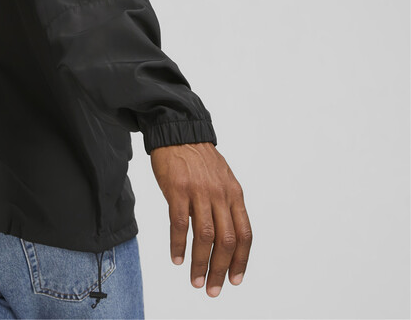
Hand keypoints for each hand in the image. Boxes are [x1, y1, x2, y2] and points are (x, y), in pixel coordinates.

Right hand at [149, 141, 251, 297]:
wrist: (178, 131)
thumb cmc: (197, 157)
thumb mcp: (221, 178)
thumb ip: (225, 204)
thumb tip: (224, 235)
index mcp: (234, 193)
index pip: (244, 234)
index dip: (241, 260)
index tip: (235, 280)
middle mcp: (220, 194)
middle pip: (226, 240)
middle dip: (221, 269)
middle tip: (212, 289)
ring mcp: (199, 191)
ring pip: (205, 236)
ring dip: (200, 263)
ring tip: (195, 280)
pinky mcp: (178, 189)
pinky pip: (179, 223)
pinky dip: (178, 245)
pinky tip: (177, 258)